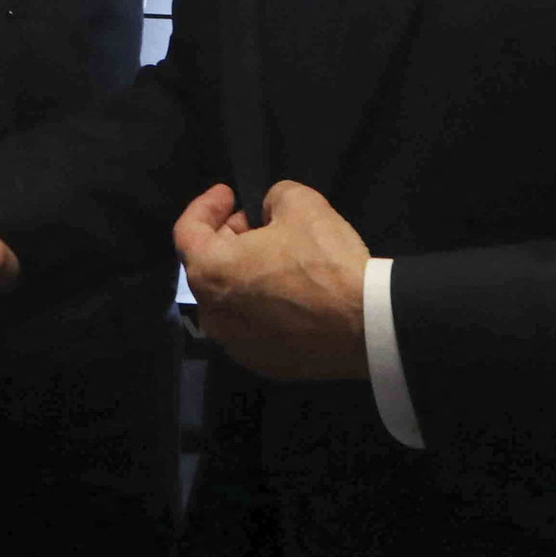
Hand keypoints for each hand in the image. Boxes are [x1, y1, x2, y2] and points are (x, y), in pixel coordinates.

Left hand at [174, 179, 369, 381]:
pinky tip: (289, 291)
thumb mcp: (301, 203)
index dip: (205, 205)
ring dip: (243, 273)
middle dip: (228, 237)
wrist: (368, 325)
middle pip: (207, 266)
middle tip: (256, 221)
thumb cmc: (326, 262)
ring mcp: (237, 345)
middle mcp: (214, 315)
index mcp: (211, 273)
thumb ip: (272, 197)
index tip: (230, 193)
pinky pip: (251, 324)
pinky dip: (260, 304)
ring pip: (228, 299)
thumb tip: (269, 213)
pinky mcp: (264, 363)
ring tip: (275, 255)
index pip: (187, 231)